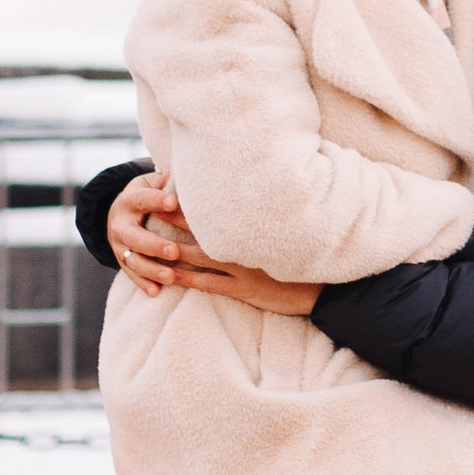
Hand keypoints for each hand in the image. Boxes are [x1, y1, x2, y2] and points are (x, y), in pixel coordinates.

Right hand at [106, 171, 187, 293]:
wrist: (118, 213)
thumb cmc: (146, 195)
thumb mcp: (151, 184)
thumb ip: (165, 182)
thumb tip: (188, 178)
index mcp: (129, 200)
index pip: (142, 199)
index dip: (156, 201)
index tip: (174, 202)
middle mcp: (120, 224)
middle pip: (134, 236)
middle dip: (154, 245)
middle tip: (175, 251)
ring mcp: (118, 245)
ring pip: (132, 260)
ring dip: (151, 270)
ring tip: (171, 277)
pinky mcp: (121, 261)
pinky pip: (131, 275)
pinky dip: (143, 284)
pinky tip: (157, 291)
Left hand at [108, 172, 318, 317]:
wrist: (326, 290)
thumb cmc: (312, 256)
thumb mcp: (294, 229)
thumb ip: (274, 213)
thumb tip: (264, 193)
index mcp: (256, 227)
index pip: (219, 208)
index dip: (196, 198)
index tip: (176, 185)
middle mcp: (246, 245)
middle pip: (202, 227)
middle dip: (175, 216)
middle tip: (151, 204)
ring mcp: (243, 268)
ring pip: (199, 256)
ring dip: (172, 247)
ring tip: (147, 238)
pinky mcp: (243, 290)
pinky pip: (208, 283)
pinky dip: (186, 278)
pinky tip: (168, 275)